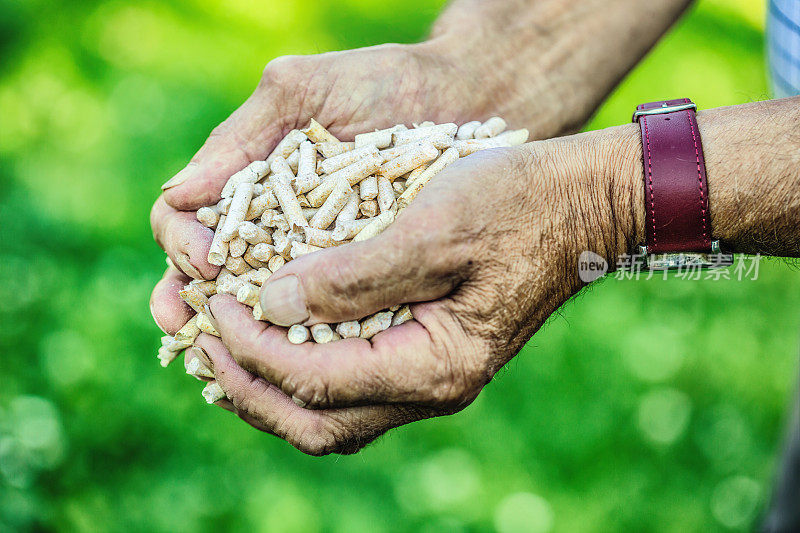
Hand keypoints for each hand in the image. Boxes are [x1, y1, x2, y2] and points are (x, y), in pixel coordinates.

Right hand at [150, 41, 515, 330]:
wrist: (462, 98)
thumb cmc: (382, 84)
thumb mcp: (306, 92)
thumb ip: (243, 136)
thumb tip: (176, 195)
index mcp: (244, 183)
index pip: (183, 223)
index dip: (182, 246)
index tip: (208, 263)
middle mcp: (271, 226)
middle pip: (211, 277)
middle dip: (198, 305)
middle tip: (194, 332)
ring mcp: (313, 256)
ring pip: (263, 306)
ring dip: (241, 337)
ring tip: (235, 363)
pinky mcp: (360, 277)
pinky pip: (323, 315)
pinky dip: (304, 340)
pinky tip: (297, 366)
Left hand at [192, 126, 642, 454]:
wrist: (579, 205)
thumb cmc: (517, 203)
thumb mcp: (434, 226)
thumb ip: (354, 277)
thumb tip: (270, 304)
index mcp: (437, 364)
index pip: (316, 380)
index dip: (251, 347)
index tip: (212, 302)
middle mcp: (433, 388)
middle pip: (316, 423)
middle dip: (246, 387)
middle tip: (197, 340)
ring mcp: (430, 380)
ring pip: (329, 416)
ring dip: (265, 388)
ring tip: (217, 348)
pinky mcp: (426, 358)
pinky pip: (348, 389)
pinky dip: (298, 374)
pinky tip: (270, 339)